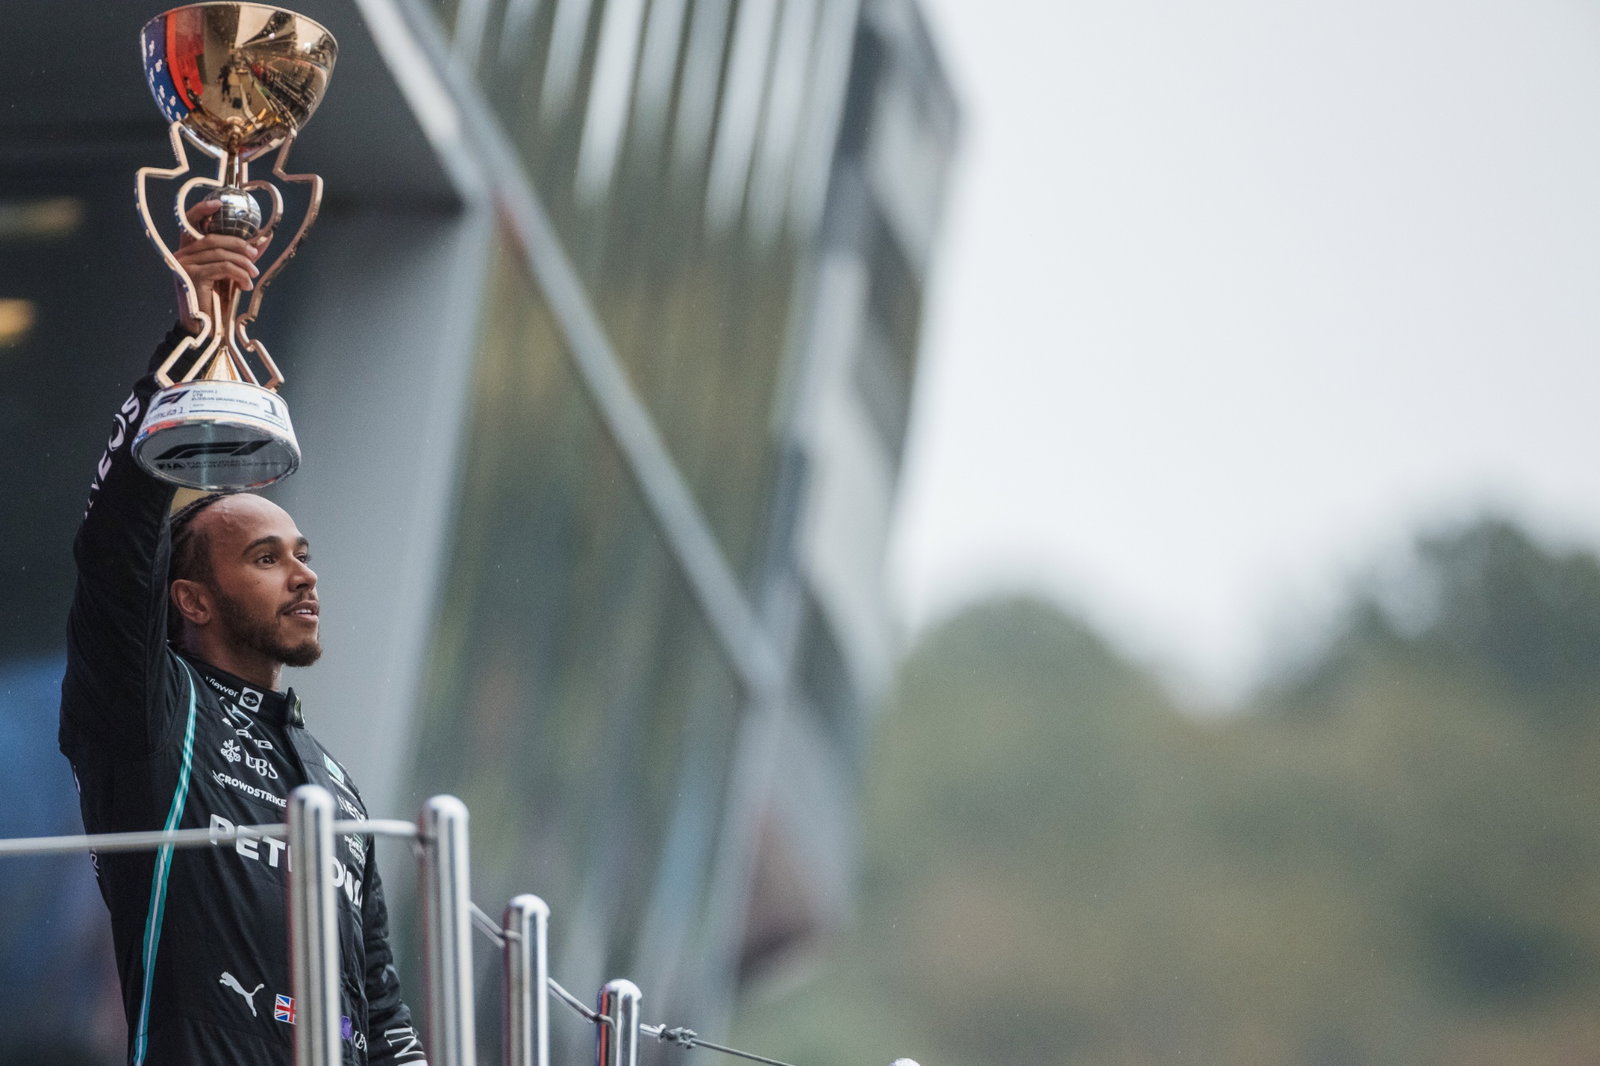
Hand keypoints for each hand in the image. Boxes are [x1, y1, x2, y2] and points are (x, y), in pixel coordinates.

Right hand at [173, 199, 261, 334]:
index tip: (218, 202)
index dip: (202, 210)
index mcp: (188, 252)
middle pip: (213, 238)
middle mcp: (181, 255)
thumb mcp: (230, 275)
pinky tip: (246, 284)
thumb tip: (264, 239)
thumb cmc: (215, 303)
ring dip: (243, 262)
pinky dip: (239, 274)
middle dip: (239, 244)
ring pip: (220, 252)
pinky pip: (222, 267)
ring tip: (253, 274)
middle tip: (256, 254)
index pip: (190, 223)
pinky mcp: (192, 276)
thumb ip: (242, 257)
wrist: (204, 329)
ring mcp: (184, 265)